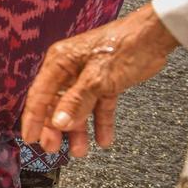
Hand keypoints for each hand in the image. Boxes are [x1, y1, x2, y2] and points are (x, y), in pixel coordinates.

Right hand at [20, 4, 181, 157]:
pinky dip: (101, 122)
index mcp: (59, 63)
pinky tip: (104, 139)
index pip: (40, 95)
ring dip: (79, 129)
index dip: (33, 118)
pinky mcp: (105, 82)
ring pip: (78, 108)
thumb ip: (77, 101)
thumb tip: (57, 122)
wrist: (156, 36)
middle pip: (57, 103)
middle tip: (52, 148)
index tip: (31, 138)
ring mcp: (87, 76)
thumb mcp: (98, 78)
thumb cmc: (124, 47)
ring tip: (79, 150)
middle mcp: (69, 69)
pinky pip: (98, 106)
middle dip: (55, 128)